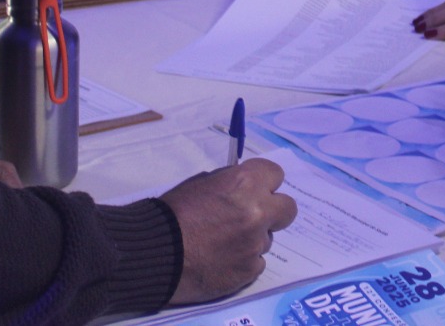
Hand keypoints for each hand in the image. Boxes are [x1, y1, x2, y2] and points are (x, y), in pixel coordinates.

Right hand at [162, 158, 297, 304]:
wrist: (156, 254)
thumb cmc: (173, 213)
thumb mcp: (200, 184)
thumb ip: (230, 183)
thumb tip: (244, 188)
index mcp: (246, 183)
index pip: (276, 174)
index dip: (264, 182)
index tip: (255, 190)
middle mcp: (258, 212)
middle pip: (288, 208)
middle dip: (273, 211)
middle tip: (252, 218)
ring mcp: (256, 244)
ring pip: (267, 238)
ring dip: (252, 239)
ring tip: (223, 244)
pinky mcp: (250, 270)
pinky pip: (256, 262)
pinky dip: (242, 261)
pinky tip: (221, 261)